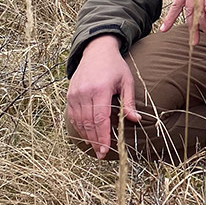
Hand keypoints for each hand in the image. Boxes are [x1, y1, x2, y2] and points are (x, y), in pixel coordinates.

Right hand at [66, 34, 140, 158]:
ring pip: (79, 122)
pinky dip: (78, 127)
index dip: (102, 136)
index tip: (106, 150)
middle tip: (102, 154)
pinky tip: (86, 135)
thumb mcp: (127, 81)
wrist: (96, 50)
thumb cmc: (115, 66)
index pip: (100, 118)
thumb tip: (136, 120)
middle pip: (88, 123)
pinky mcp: (69, 95)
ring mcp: (75, 94)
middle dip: (95, 141)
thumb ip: (129, 102)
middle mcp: (85, 92)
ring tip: (95, 147)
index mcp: (101, 89)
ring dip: (86, 136)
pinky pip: (72, 115)